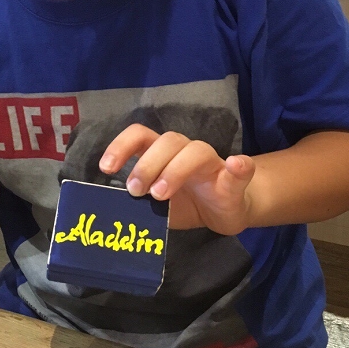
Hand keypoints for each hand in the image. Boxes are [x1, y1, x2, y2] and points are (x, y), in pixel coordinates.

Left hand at [99, 124, 255, 234]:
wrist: (225, 211)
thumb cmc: (185, 204)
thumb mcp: (156, 204)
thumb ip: (137, 199)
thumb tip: (109, 205)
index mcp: (163, 154)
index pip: (140, 136)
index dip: (121, 146)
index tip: (106, 168)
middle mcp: (185, 151)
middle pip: (167, 141)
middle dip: (147, 164)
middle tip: (135, 191)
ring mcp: (212, 164)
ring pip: (196, 151)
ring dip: (176, 169)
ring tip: (160, 194)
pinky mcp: (235, 180)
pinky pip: (242, 168)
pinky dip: (240, 165)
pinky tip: (236, 165)